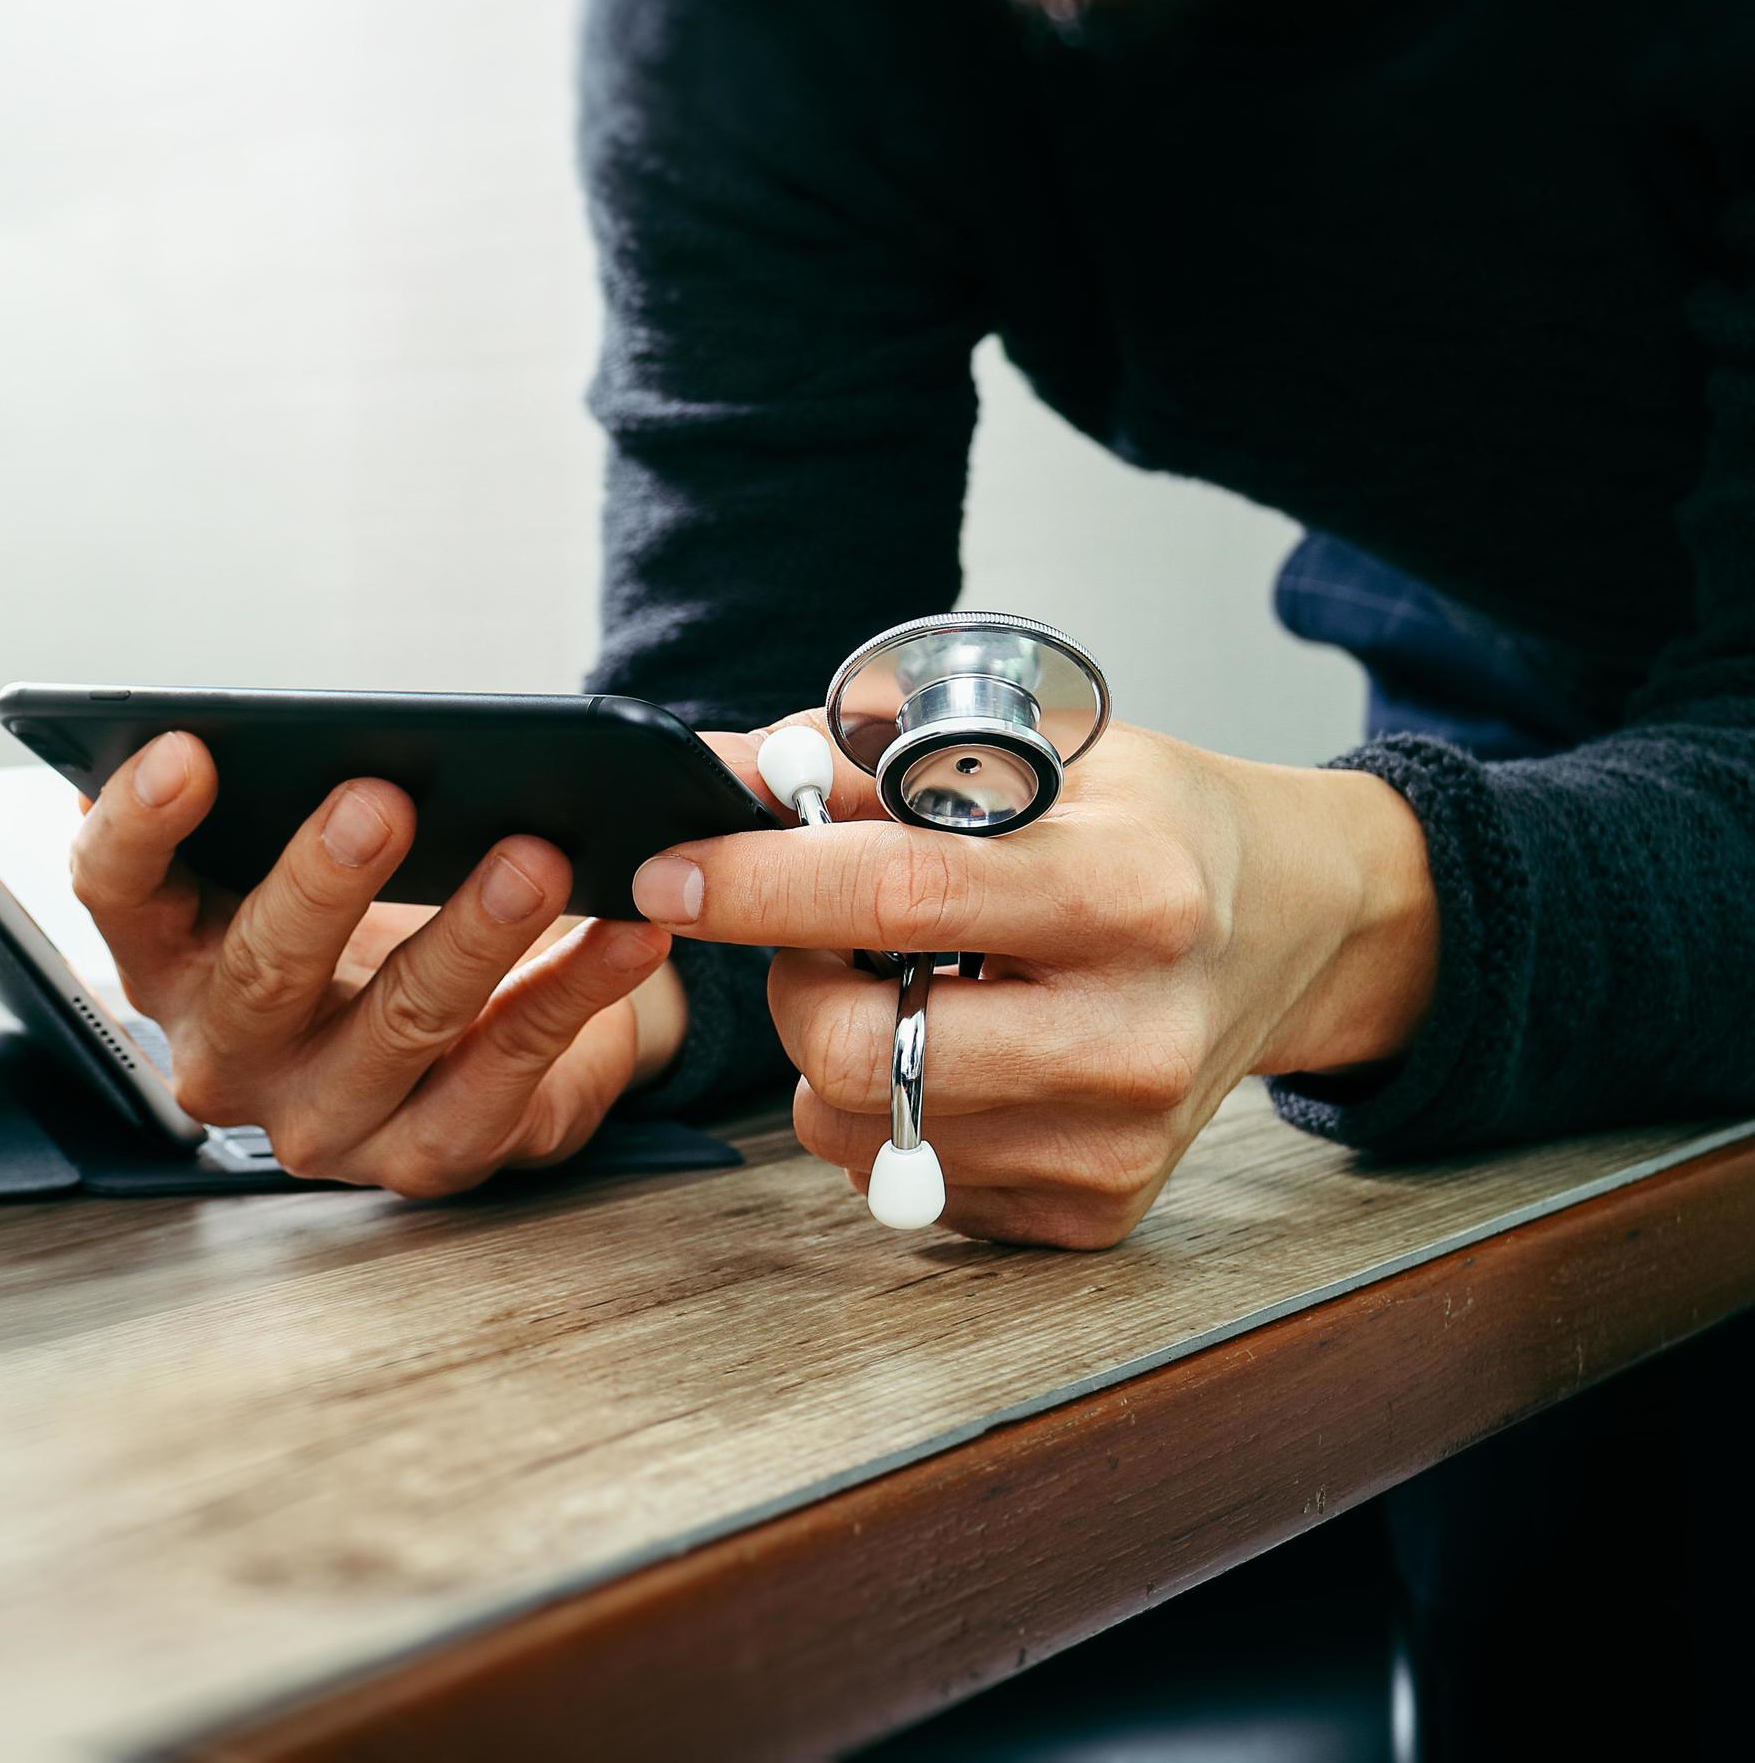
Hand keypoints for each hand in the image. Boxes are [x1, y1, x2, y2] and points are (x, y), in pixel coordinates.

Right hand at [66, 732, 678, 1195]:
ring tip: (534, 858)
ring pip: (396, 1027)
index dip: (138, 822)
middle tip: (378, 799)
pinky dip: (574, 994)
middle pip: (259, 971)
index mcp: (170, 952)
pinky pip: (508, 1074)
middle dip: (321, 883)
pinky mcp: (429, 1157)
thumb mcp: (309, 852)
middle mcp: (226, 1050)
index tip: (186, 747)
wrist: (471, 1019)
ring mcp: (322, 1120)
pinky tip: (625, 932)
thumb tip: (307, 722)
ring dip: (470, 936)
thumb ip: (282, 792)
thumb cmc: (373, 913)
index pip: (114, 887)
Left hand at [635, 713, 1437, 1248]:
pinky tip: (957, 1051)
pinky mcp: (1096, 1209)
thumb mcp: (1041, 752)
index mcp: (1128, 890)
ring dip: (829, 1053)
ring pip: (854, 1128)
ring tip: (904, 988)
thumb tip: (720, 772)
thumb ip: (875, 762)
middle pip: (852, 1046)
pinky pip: (904, 1179)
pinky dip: (886, 1115)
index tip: (668, 872)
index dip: (758, 884)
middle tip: (819, 934)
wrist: (1294, 928)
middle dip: (790, 981)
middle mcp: (1132, 1033)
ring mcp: (1117, 1140)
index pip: (898, 898)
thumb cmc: (1156, 828)